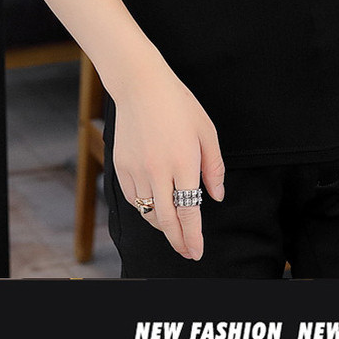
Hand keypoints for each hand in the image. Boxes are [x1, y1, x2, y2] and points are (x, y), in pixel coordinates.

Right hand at [111, 63, 224, 260]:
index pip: (189, 210)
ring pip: (147, 212)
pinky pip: (134, 198)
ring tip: (174, 229)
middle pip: (166, 220)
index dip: (193, 236)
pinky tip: (155, 207)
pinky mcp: (121, 166)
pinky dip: (145, 208)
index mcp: (183, 161)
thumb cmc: (179, 105)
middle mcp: (158, 170)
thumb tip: (217, 196)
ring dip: (162, 226)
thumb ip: (214, 167)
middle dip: (178, 240)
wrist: (141, 86)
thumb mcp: (206, 131)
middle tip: (187, 252)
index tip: (197, 252)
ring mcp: (136, 169)